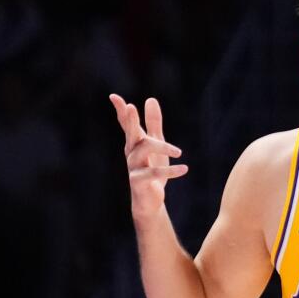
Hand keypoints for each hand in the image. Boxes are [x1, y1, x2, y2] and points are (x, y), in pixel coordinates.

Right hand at [109, 94, 186, 217]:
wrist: (150, 200)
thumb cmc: (151, 169)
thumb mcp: (156, 144)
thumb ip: (153, 123)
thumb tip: (150, 99)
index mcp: (134, 143)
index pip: (126, 124)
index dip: (121, 111)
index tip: (114, 97)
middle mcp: (131, 153)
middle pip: (131, 134)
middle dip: (131, 120)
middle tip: (131, 107)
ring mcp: (133, 167)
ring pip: (145, 150)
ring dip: (163, 148)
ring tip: (179, 152)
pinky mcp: (138, 182)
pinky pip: (154, 173)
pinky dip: (171, 171)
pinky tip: (184, 169)